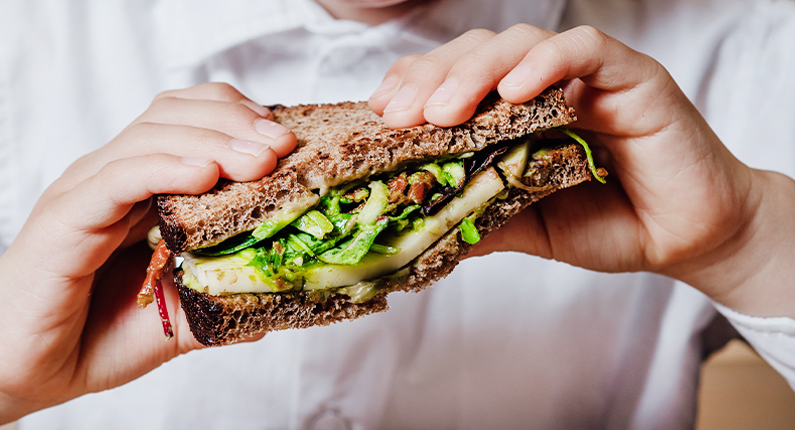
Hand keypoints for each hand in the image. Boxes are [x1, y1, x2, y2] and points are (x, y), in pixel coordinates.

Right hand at [0, 83, 293, 428]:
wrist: (26, 373)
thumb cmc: (96, 337)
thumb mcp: (180, 315)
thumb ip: (223, 297)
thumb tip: (280, 292)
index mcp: (143, 186)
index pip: (191, 118)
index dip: (241, 118)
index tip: (289, 142)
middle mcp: (114, 175)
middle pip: (176, 114)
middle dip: (238, 122)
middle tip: (284, 146)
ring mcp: (87, 190)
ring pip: (152, 136)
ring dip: (214, 140)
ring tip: (261, 159)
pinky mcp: (66, 216)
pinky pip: (118, 177)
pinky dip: (164, 168)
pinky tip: (205, 175)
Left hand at [369, 25, 794, 318]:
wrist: (688, 238)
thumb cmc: (611, 223)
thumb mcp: (528, 226)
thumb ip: (480, 216)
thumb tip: (415, 230)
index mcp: (514, 112)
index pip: (454, 79)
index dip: (414, 86)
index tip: (380, 114)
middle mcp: (545, 84)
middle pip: (476, 53)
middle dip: (431, 78)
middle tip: (400, 116)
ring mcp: (587, 76)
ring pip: (522, 42)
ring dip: (476, 70)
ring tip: (445, 110)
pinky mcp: (632, 76)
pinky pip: (586, 49)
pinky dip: (547, 61)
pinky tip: (516, 89)